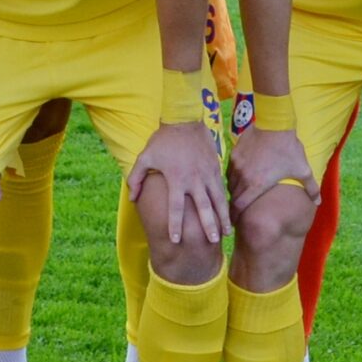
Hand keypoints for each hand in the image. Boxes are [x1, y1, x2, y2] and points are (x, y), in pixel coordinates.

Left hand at [128, 119, 228, 248]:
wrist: (184, 120)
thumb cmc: (163, 140)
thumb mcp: (145, 157)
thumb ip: (136, 178)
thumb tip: (132, 198)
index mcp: (176, 179)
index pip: (176, 208)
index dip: (175, 225)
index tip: (176, 240)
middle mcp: (194, 179)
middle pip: (203, 207)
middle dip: (208, 225)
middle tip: (212, 242)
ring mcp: (207, 173)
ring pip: (218, 200)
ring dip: (223, 217)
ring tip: (227, 233)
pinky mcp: (216, 167)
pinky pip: (222, 189)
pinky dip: (225, 203)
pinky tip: (228, 214)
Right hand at [229, 124, 314, 215]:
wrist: (275, 123)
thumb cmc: (289, 149)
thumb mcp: (303, 169)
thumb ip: (311, 188)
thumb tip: (318, 202)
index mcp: (256, 185)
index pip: (239, 206)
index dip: (234, 216)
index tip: (233, 223)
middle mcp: (242, 177)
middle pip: (232, 196)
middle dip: (233, 205)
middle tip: (235, 212)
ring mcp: (237, 165)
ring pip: (229, 183)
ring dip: (233, 190)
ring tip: (238, 195)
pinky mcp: (235, 154)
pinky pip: (230, 170)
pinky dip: (233, 176)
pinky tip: (240, 177)